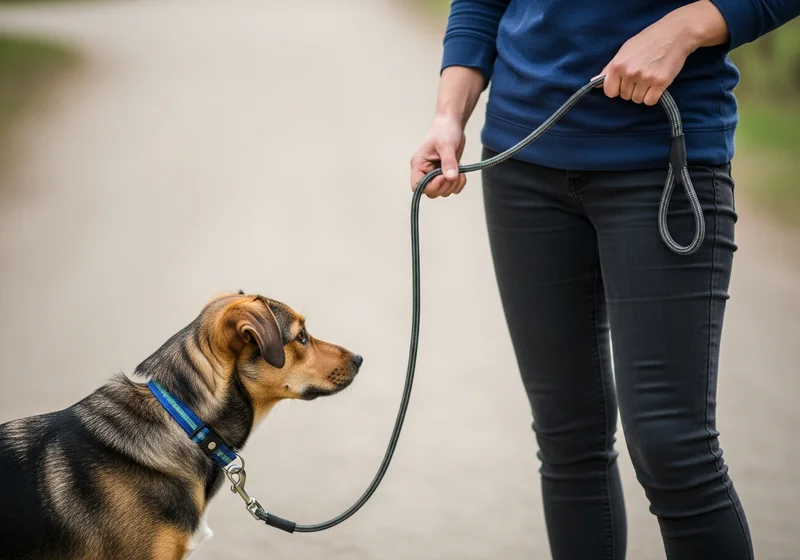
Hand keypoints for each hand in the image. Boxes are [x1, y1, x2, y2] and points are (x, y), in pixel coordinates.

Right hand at [410, 114, 466, 198]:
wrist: (452, 124)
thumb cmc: (444, 130)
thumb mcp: (446, 145)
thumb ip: (448, 161)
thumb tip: (450, 177)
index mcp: (419, 164)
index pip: (417, 186)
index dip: (430, 186)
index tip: (442, 177)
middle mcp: (425, 172)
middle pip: (431, 192)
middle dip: (445, 186)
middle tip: (454, 173)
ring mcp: (435, 174)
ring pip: (442, 192)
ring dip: (453, 185)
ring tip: (459, 170)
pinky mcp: (446, 175)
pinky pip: (451, 188)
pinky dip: (458, 184)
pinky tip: (462, 172)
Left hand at [593, 1, 728, 105]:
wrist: (675, 33)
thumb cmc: (647, 41)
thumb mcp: (624, 51)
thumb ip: (608, 69)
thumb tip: (593, 82)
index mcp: (618, 65)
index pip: (609, 92)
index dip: (616, 88)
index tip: (624, 81)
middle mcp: (630, 73)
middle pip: (624, 96)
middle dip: (631, 89)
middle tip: (641, 74)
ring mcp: (645, 78)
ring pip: (637, 100)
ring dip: (642, 93)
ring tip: (649, 77)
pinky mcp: (661, 83)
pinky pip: (650, 102)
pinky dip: (653, 97)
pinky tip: (656, 85)